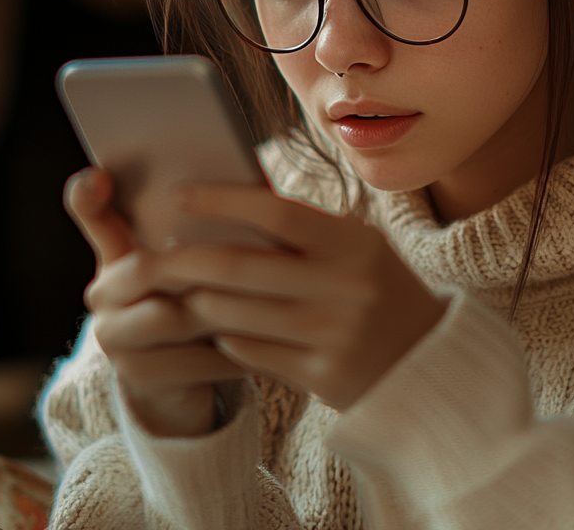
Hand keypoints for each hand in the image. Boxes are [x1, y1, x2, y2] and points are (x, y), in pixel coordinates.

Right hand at [64, 168, 245, 437]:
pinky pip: (190, 360)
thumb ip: (202, 225)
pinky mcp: (136, 377)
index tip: (97, 176)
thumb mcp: (198, 257)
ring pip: (172, 316)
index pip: (92, 215)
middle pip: (146, 267)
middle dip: (198, 263)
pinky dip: (233, 351)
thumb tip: (245, 187)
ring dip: (224, 310)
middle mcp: (102, 294)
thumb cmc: (199, 295)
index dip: (88, 196)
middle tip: (248, 258)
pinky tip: (267, 341)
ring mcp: (113, 338)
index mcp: (114, 252)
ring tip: (271, 300)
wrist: (178, 374)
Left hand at [156, 184, 448, 411]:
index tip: (178, 196)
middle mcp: (347, 286)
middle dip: (183, 260)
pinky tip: (215, 328)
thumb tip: (226, 203)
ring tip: (172, 291)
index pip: (276, 212)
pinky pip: (251, 353)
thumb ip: (304, 230)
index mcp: (355, 242)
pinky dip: (226, 337)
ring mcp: (335, 334)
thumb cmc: (378, 289)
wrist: (427, 361)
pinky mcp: (323, 377)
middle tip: (145, 254)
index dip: (221, 201)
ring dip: (196, 302)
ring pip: (237, 315)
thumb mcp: (357, 248)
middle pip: (241, 267)